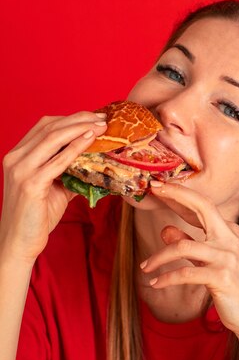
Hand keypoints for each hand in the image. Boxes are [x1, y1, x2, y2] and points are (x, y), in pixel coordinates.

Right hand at [0, 111, 107, 263]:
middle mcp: (16, 158)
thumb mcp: (55, 187)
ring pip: (53, 138)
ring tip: (101, 126)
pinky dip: (76, 147)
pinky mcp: (31, 184)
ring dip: (80, 128)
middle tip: (103, 117)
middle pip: (50, 126)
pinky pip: (58, 160)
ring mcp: (21, 170)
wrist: (20, 243)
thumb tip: (97, 160)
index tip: (94, 116)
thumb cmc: (37, 216)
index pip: (44, 125)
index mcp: (18, 155)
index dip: (70, 117)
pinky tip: (90, 140)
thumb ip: (70, 170)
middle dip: (79, 118)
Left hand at [141, 181, 238, 341]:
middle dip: (175, 195)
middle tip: (153, 191)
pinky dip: (167, 278)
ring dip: (159, 257)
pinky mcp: (222, 277)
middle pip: (201, 206)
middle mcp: (230, 238)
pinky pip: (185, 273)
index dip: (180, 193)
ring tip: (145, 267)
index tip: (159, 186)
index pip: (202, 204)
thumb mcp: (209, 262)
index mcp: (229, 231)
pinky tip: (156, 283)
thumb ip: (189, 243)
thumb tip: (165, 229)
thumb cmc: (233, 288)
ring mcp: (227, 257)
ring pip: (183, 245)